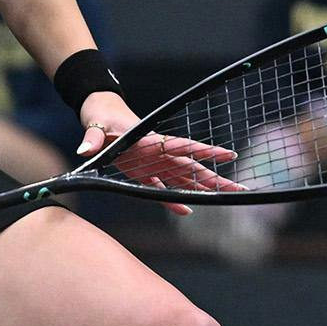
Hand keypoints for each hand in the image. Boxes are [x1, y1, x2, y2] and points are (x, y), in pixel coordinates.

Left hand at [73, 93, 242, 215]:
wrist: (97, 114)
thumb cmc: (99, 116)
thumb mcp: (95, 125)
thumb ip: (92, 138)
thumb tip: (85, 150)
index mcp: (150, 140)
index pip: (182, 146)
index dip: (205, 152)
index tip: (229, 155)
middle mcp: (157, 153)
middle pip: (191, 167)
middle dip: (215, 178)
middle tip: (241, 188)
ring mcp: (152, 163)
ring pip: (182, 179)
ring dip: (202, 190)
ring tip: (225, 199)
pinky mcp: (142, 172)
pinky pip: (160, 189)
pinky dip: (172, 201)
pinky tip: (186, 211)